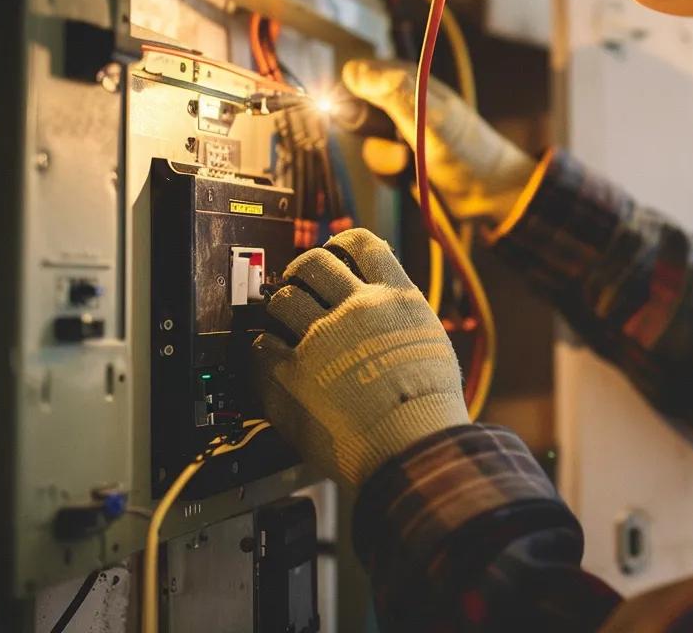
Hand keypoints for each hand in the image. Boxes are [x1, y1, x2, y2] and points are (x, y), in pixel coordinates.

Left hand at [251, 229, 467, 487]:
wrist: (413, 449)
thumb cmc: (430, 410)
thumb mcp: (433, 345)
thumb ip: (405, 319)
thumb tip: (390, 309)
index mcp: (396, 299)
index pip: (363, 244)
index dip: (342, 244)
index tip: (334, 252)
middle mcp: (357, 309)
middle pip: (313, 262)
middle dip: (301, 271)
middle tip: (299, 286)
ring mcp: (321, 340)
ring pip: (282, 299)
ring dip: (280, 309)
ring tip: (284, 325)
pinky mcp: (290, 375)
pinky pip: (259, 347)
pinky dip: (263, 351)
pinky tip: (272, 361)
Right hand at [342, 60, 537, 224]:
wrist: (489, 194)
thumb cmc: (466, 151)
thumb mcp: (430, 120)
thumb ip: (395, 94)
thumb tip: (353, 70)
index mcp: (409, 81)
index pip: (358, 75)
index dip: (355, 98)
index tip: (369, 119)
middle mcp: (402, 103)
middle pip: (356, 113)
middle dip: (371, 135)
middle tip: (395, 142)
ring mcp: (401, 133)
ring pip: (366, 144)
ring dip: (384, 160)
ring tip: (408, 164)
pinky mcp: (403, 160)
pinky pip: (378, 167)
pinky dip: (389, 176)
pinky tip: (409, 177)